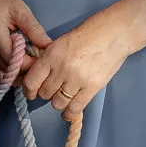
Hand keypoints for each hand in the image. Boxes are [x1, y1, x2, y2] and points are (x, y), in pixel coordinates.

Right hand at [0, 0, 49, 76]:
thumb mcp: (20, 10)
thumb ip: (34, 30)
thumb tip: (49, 45)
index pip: (16, 62)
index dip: (31, 64)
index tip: (41, 60)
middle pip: (8, 73)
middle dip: (25, 72)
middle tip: (36, 64)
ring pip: (0, 76)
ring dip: (15, 75)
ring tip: (25, 65)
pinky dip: (4, 72)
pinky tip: (13, 65)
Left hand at [21, 1, 145, 117]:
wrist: (116, 33)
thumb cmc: (90, 33)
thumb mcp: (62, 42)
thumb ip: (50, 59)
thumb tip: (38, 77)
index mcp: (52, 54)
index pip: (31, 81)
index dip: (29, 90)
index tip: (31, 93)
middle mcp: (62, 68)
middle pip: (44, 93)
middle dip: (47, 93)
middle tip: (53, 88)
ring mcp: (77, 80)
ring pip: (57, 103)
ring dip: (58, 102)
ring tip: (63, 95)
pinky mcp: (91, 88)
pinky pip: (74, 109)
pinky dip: (68, 113)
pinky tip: (67, 113)